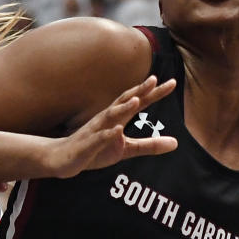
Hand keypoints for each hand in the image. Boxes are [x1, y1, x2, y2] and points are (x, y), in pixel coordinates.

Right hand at [47, 76, 176, 177]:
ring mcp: (95, 131)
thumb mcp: (125, 150)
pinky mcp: (86, 146)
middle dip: (139, 91)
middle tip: (155, 80)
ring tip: (137, 100)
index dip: (153, 92)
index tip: (172, 82)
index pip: (137, 102)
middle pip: (124, 101)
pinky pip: (97, 139)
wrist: (62, 159)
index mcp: (117, 118)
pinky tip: (117, 130)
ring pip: (109, 116)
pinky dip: (107, 134)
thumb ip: (149, 145)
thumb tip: (176, 143)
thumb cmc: (95, 151)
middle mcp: (106, 119)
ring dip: (123, 108)